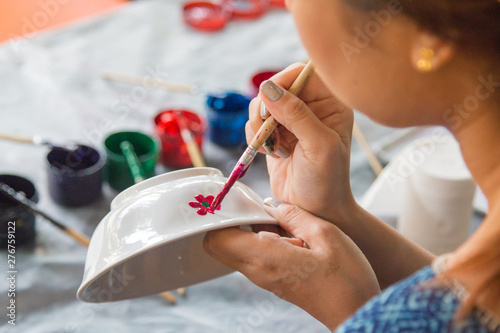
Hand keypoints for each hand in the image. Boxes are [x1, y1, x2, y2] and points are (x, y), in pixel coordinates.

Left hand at [204, 203, 379, 329]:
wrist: (355, 311)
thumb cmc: (346, 277)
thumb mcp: (325, 235)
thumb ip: (294, 215)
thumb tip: (271, 205)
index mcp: (266, 258)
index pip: (217, 238)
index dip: (219, 216)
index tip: (234, 199)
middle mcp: (257, 270)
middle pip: (218, 245)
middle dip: (227, 221)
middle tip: (250, 203)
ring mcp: (263, 277)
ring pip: (234, 249)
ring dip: (245, 229)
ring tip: (272, 215)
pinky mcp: (271, 279)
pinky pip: (251, 255)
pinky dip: (257, 239)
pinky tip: (283, 230)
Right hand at [247, 62, 354, 222]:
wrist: (314, 210)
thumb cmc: (327, 181)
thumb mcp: (318, 146)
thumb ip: (297, 115)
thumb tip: (267, 88)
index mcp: (332, 102)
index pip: (303, 72)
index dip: (284, 80)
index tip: (272, 101)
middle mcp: (311, 106)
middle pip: (276, 86)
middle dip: (267, 109)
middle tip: (272, 132)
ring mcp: (290, 120)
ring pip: (260, 104)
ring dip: (260, 126)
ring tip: (276, 148)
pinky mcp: (274, 133)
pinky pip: (253, 123)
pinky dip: (255, 137)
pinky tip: (273, 154)